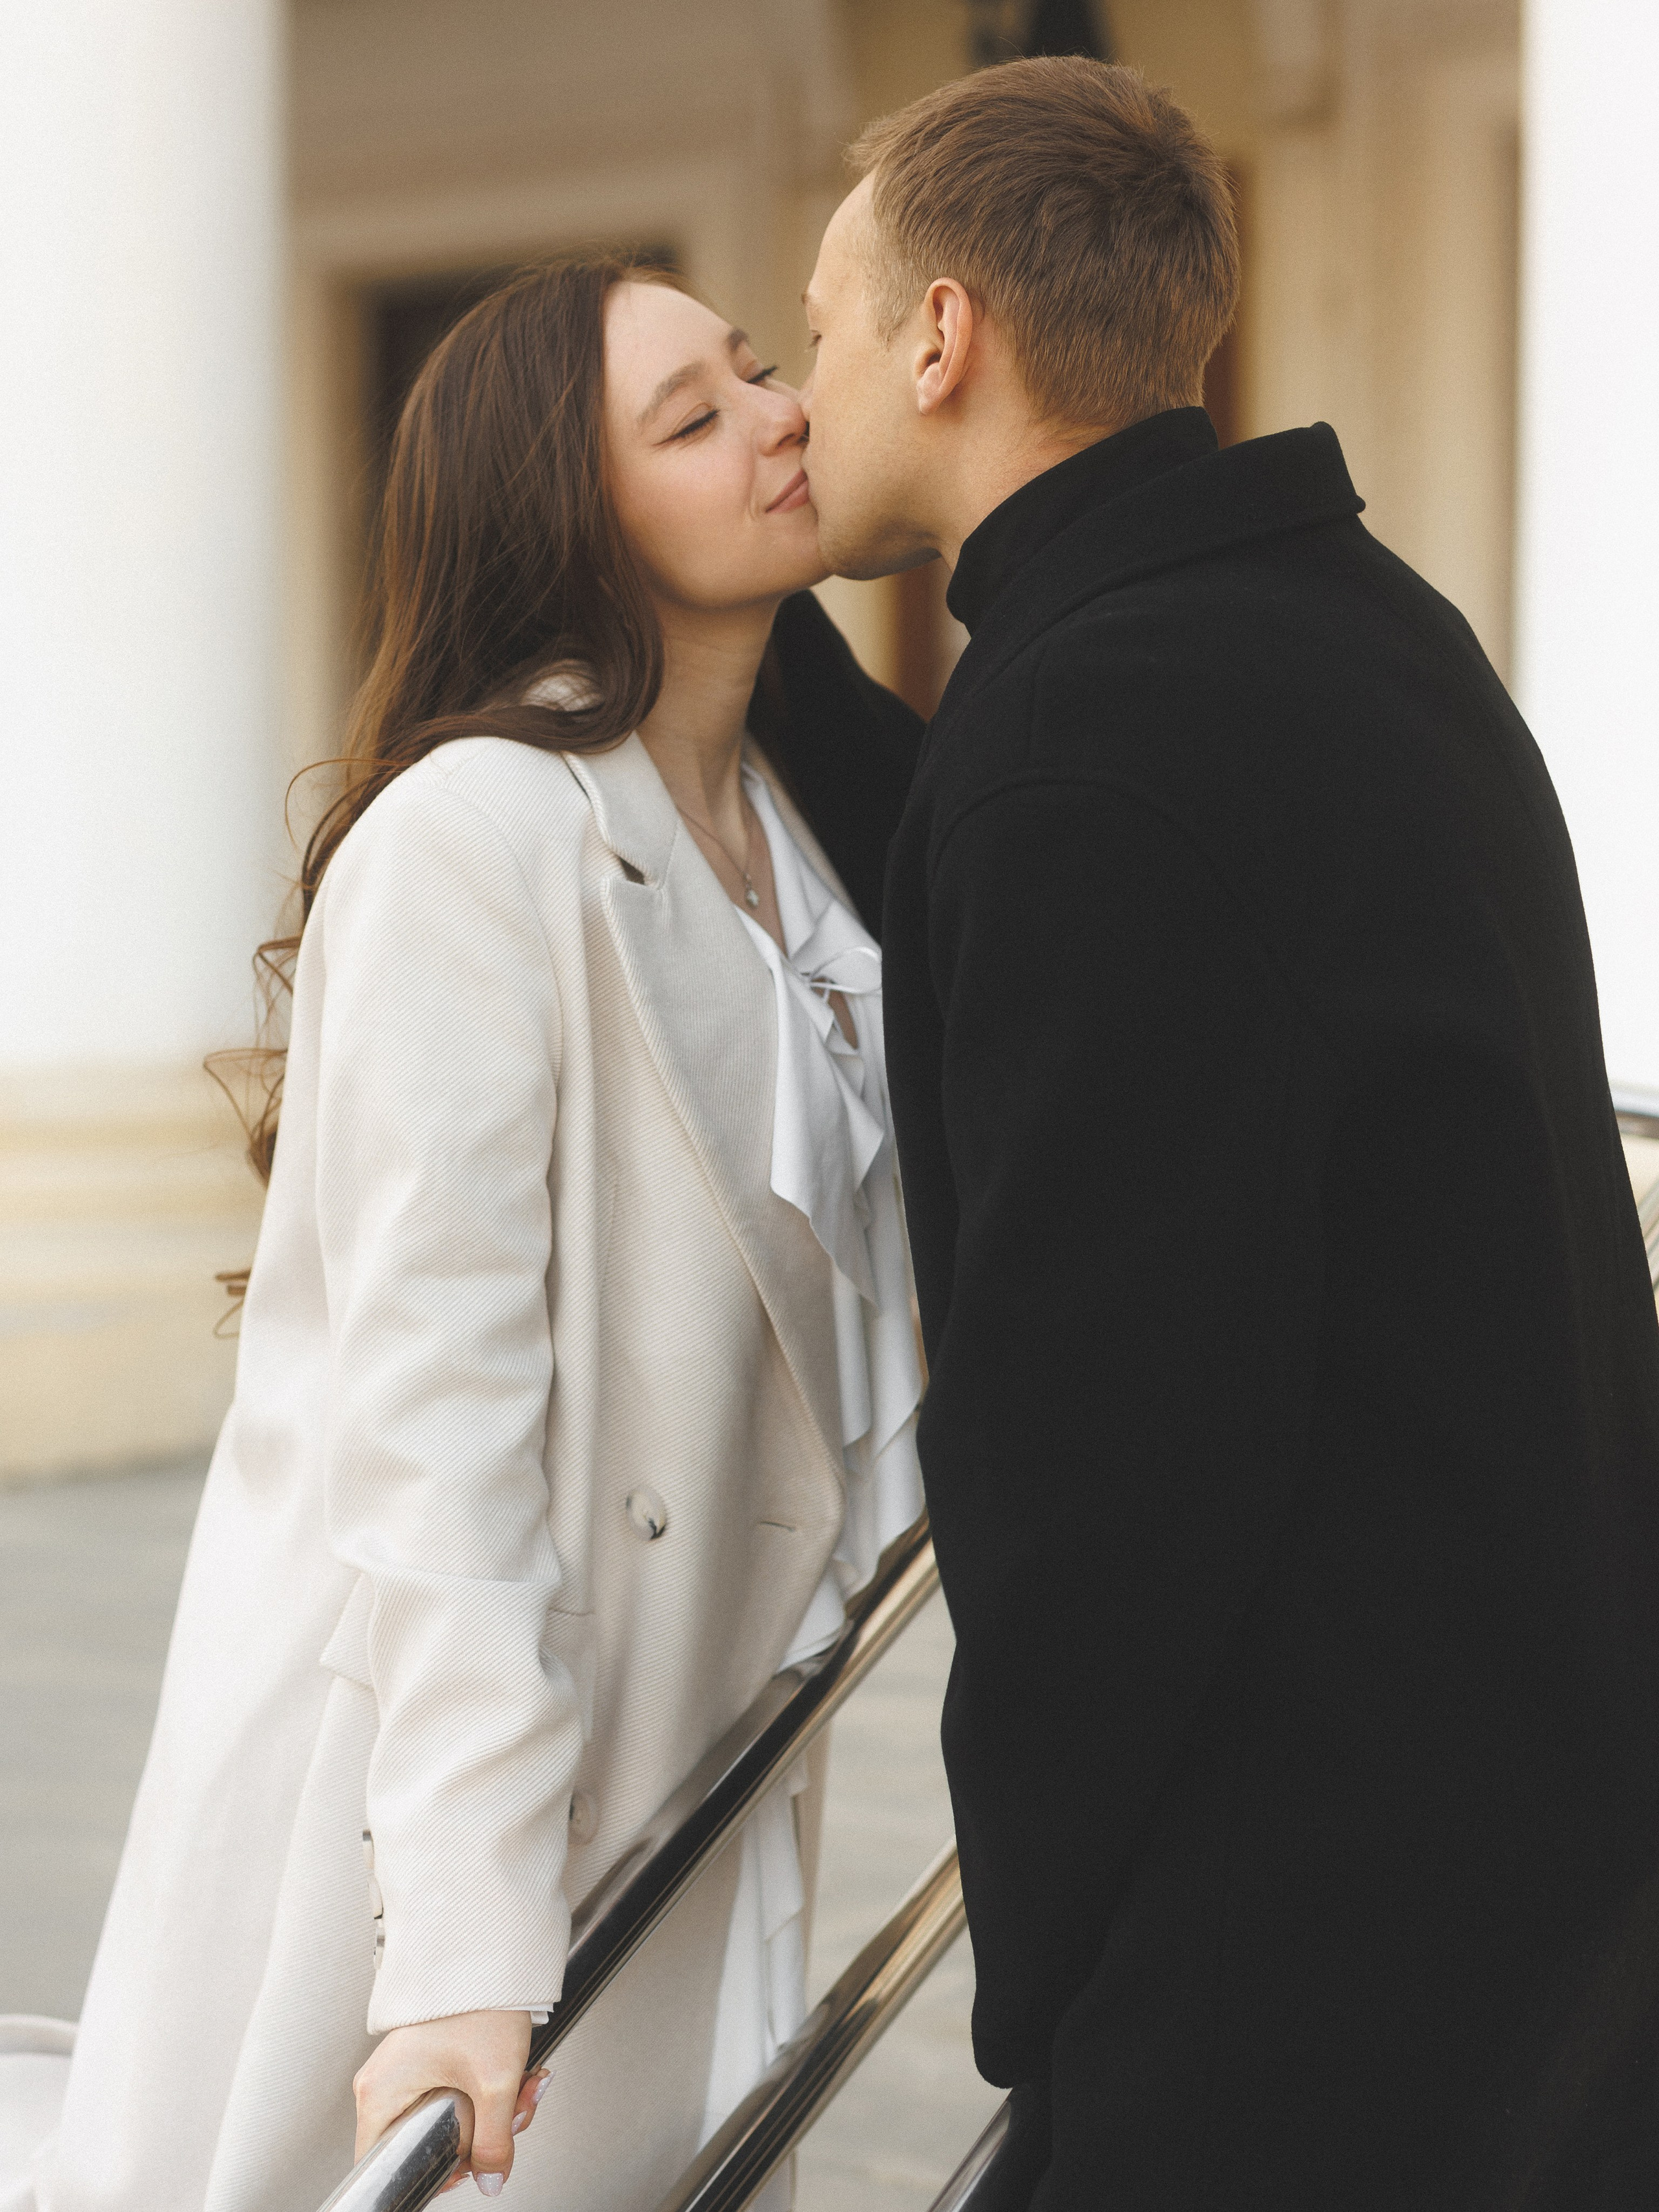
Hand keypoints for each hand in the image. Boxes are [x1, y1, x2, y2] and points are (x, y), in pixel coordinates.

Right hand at [352, 2010, 548, 2195]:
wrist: (493, 1955)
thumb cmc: (479, 2002)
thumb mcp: (494, 2082)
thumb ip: (493, 2141)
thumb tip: (492, 2181)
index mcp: (379, 2092)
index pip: (386, 2164)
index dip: (431, 2173)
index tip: (464, 2168)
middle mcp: (383, 2083)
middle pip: (427, 2142)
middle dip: (481, 2135)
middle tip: (515, 2113)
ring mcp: (404, 2070)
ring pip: (449, 2118)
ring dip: (494, 2111)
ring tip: (525, 2085)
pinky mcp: (427, 2060)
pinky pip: (454, 2094)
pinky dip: (488, 2091)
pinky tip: (518, 2077)